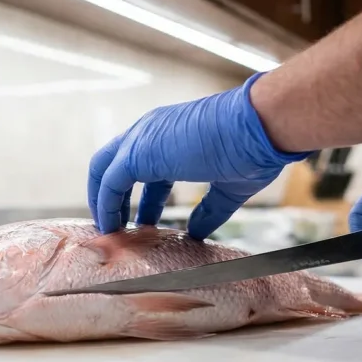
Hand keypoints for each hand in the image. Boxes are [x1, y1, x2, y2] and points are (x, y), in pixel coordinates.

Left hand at [88, 73, 308, 238]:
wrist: (257, 127)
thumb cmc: (251, 149)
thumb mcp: (228, 186)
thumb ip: (209, 209)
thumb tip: (197, 232)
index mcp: (171, 135)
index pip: (143, 165)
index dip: (141, 196)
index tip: (142, 221)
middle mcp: (151, 132)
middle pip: (115, 164)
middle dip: (114, 198)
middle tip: (119, 228)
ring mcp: (142, 139)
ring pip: (104, 170)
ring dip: (104, 203)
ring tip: (110, 234)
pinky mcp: (137, 153)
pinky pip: (109, 183)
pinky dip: (105, 206)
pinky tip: (112, 229)